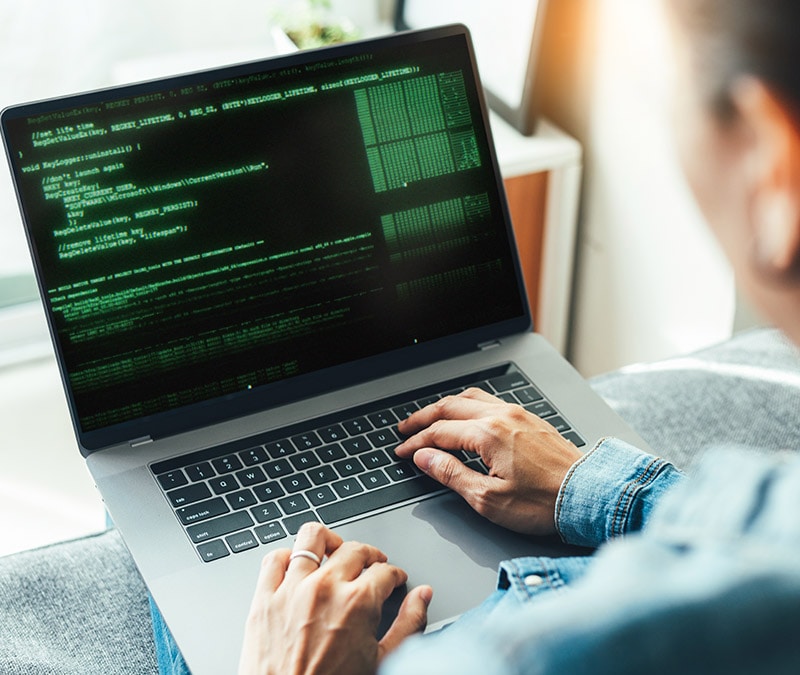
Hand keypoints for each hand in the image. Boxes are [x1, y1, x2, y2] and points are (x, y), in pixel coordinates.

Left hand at [239, 522, 431, 674]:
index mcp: (358, 603)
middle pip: (355, 548)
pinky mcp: (263, 599)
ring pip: (312, 537)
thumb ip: (407, 624)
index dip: (394, 574)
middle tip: (372, 566)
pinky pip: (273, 559)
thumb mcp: (381, 661)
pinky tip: (297, 566)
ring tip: (335, 550)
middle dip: (370, 555)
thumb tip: (422, 596)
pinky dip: (286, 556)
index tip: (393, 579)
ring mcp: (291, 590)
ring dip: (329, 541)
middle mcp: (325, 588)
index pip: (385, 570)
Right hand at [396, 388, 582, 535]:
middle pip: (450, 407)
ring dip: (446, 406)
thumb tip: (425, 458)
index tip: (402, 452)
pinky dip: (469, 405)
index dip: (416, 442)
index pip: (439, 432)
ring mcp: (518, 414)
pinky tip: (468, 415)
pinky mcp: (530, 419)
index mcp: (487, 434)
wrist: (587, 495)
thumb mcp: (488, 498)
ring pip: (471, 398)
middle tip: (406, 428)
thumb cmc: (544, 502)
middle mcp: (501, 416)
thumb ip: (451, 474)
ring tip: (431, 417)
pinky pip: (491, 401)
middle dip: (423, 417)